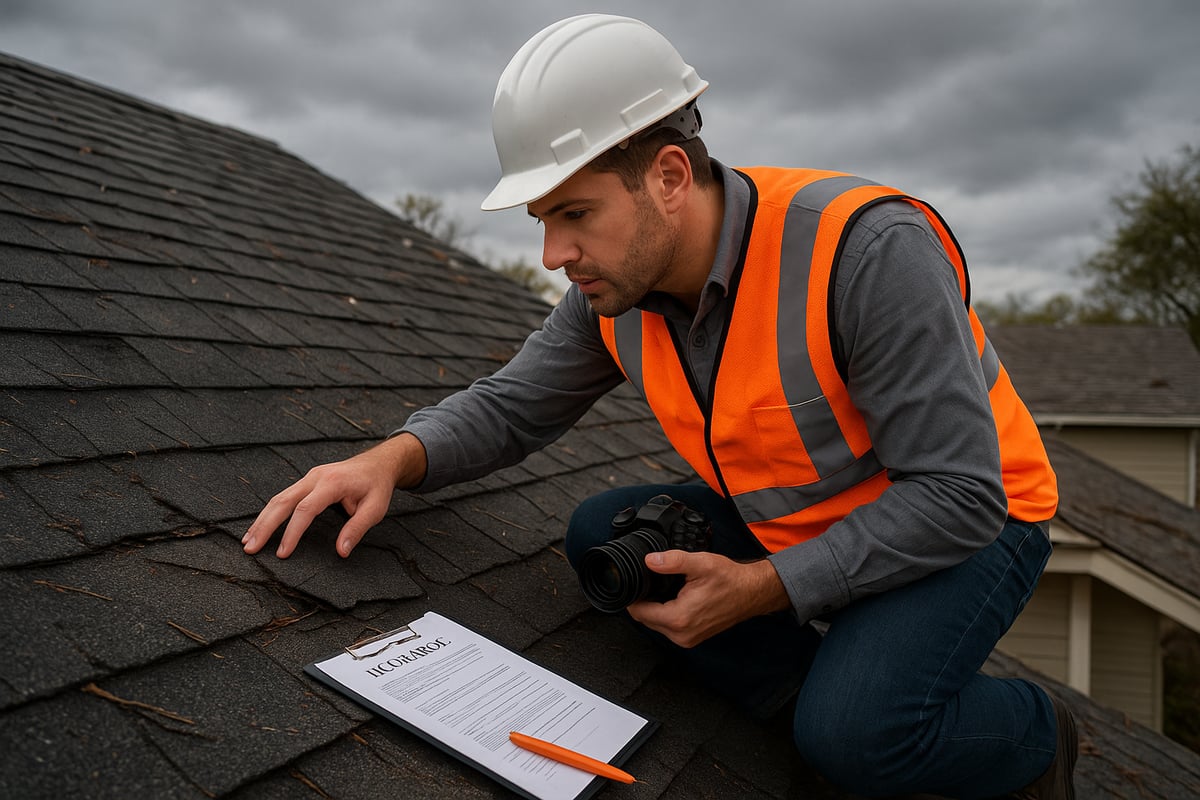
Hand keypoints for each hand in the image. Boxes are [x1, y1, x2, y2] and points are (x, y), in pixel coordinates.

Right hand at [241, 433, 426, 558]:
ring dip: (262, 520)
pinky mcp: (306, 481)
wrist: (378, 463)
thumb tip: (341, 551)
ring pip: (279, 498)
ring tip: (248, 541)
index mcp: (332, 483)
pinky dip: (270, 513)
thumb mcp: (375, 508)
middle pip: (283, 502)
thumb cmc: (377, 485)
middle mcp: (315, 477)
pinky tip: (260, 527)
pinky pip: (283, 496)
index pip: (306, 509)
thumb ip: (357, 529)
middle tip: (250, 548)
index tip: (282, 553)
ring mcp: (309, 477)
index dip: (292, 532)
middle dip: (264, 526)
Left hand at [626, 550, 790, 647]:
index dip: (632, 597)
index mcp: (679, 619)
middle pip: (645, 619)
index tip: (632, 583)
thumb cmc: (730, 580)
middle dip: (642, 601)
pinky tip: (671, 598)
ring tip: (659, 588)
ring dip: (653, 608)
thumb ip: (672, 561)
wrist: (752, 593)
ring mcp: (687, 639)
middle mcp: (681, 634)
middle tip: (647, 581)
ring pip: (656, 624)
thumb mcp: (700, 563)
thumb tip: (650, 560)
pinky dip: (664, 613)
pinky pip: (668, 627)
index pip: (639, 612)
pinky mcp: (692, 637)